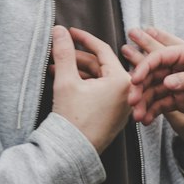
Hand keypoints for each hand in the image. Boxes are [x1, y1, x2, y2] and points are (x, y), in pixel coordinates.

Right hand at [51, 25, 130, 152]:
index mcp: (122, 81)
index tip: (69, 31)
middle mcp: (128, 92)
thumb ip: (63, 53)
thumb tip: (58, 30)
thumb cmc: (72, 118)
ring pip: (98, 79)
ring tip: (54, 66)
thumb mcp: (65, 81)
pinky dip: (84, 84)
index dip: (83, 38)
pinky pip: (100, 92)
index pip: (102, 50)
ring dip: (77, 71)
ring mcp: (122, 104)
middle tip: (57, 50)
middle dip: (76, 57)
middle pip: (100, 65)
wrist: (72, 153)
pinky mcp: (115, 114)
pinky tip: (64, 80)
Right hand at [124, 16, 183, 127]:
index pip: (161, 56)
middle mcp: (179, 67)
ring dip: (143, 103)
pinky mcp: (179, 99)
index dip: (146, 67)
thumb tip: (167, 83)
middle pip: (152, 74)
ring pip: (153, 91)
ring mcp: (178, 83)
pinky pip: (161, 105)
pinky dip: (152, 112)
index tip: (136, 81)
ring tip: (137, 117)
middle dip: (139, 87)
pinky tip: (145, 120)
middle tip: (131, 100)